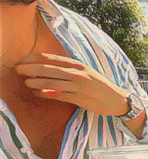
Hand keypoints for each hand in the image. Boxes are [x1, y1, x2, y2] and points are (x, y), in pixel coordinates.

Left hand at [15, 53, 129, 115]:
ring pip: (52, 82)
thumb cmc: (100, 86)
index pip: (53, 58)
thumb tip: (48, 66)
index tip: (23, 60)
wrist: (118, 100)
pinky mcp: (79, 99)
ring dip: (35, 82)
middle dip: (30, 68)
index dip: (35, 58)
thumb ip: (70, 68)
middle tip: (18, 69)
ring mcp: (79, 86)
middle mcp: (78, 73)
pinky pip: (58, 95)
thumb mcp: (87, 72)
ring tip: (25, 82)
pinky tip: (36, 93)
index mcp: (79, 64)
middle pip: (49, 69)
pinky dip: (45, 94)